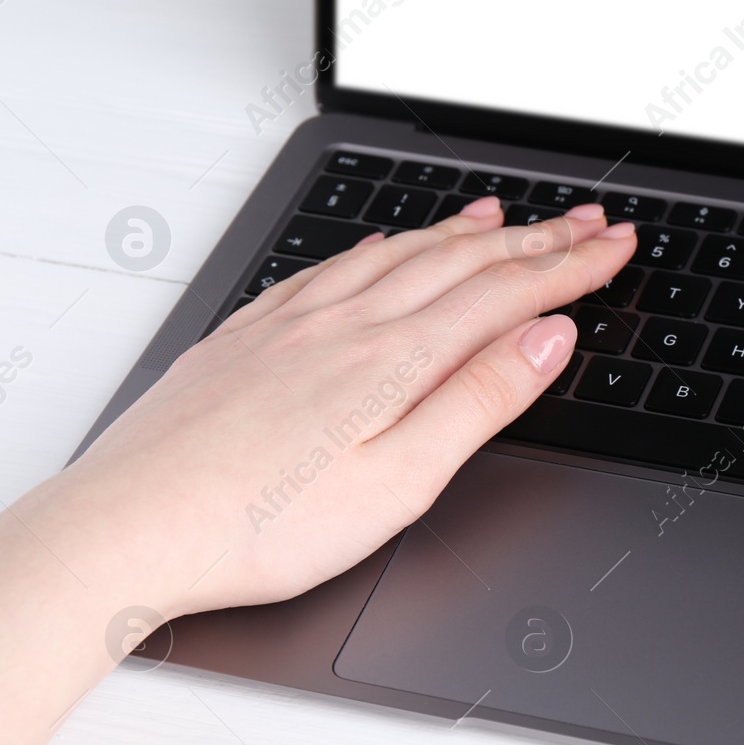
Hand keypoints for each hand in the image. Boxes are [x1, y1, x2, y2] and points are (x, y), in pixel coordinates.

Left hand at [26, 197, 635, 617]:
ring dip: (462, 232)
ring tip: (504, 217)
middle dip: (536, 238)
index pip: (506, 296)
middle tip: (588, 220)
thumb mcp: (398, 485)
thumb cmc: (258, 526)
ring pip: (398, 255)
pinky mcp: (248, 337)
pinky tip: (386, 249)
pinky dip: (381, 246)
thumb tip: (546, 339)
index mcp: (392, 362)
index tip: (616, 246)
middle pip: (461, 263)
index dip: (571, 268)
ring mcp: (291, 324)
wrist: (127, 528)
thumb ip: (477, 403)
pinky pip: (332, 267)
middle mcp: (345, 325)